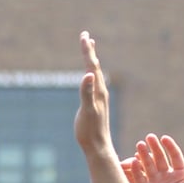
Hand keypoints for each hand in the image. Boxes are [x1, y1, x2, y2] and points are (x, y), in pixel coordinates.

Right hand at [74, 31, 114, 156]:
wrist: (98, 146)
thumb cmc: (90, 130)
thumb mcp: (87, 111)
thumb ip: (86, 92)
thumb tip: (87, 75)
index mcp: (98, 90)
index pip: (92, 66)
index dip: (87, 51)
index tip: (84, 36)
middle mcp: (100, 91)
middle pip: (94, 66)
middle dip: (89, 51)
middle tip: (85, 36)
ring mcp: (98, 97)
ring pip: (95, 74)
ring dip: (91, 61)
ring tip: (90, 50)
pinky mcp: (95, 104)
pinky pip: (93, 84)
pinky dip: (90, 74)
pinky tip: (90, 77)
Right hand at [123, 135, 183, 182]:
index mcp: (181, 176)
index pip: (175, 157)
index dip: (169, 147)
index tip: (164, 138)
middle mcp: (167, 178)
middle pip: (160, 158)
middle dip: (154, 148)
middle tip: (148, 138)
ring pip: (148, 166)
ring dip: (144, 155)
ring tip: (139, 146)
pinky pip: (139, 178)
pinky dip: (136, 170)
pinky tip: (133, 162)